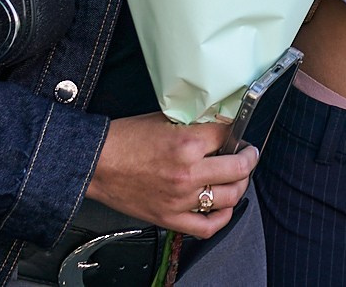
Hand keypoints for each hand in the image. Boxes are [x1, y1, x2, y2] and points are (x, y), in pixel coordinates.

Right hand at [86, 114, 257, 237]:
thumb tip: (218, 125)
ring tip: (236, 178)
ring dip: (239, 185)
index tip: (238, 134)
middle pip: (238, 168)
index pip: (229, 135)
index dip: (237, 132)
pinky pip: (207, 226)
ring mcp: (181, 199)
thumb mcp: (164, 119)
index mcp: (187, 143)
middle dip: (248, 158)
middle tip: (247, 154)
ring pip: (229, 197)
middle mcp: (188, 173)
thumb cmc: (125, 139)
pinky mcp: (170, 217)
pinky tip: (223, 206)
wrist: (96, 163)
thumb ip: (194, 124)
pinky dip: (222, 217)